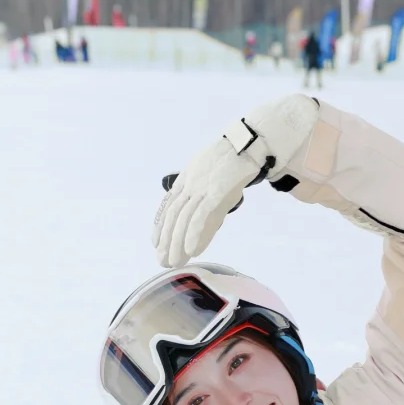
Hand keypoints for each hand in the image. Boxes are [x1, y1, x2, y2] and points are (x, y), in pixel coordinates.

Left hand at [153, 95, 318, 267]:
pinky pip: (200, 216)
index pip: (168, 205)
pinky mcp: (215, 191)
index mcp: (186, 178)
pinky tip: (190, 250)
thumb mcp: (210, 173)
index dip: (160, 225)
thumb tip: (204, 215)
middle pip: (173, 215)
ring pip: (183, 218)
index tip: (155, 243)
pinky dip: (193, 233)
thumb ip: (204, 194)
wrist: (248, 143)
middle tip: (162, 260)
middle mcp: (189, 183)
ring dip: (176, 242)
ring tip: (174, 261)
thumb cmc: (232, 160)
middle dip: (166, 240)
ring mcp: (201, 187)